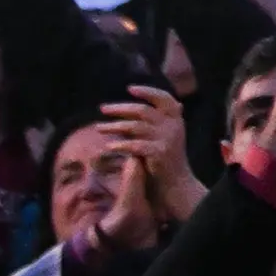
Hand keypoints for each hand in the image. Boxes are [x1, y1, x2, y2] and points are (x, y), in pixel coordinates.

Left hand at [98, 84, 204, 224]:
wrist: (176, 186)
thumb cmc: (165, 161)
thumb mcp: (164, 137)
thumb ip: (153, 122)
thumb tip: (129, 108)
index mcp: (176, 119)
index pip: (164, 98)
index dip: (147, 91)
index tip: (129, 89)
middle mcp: (173, 126)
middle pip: (143, 110)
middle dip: (120, 108)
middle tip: (102, 109)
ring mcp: (167, 138)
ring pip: (135, 126)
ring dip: (114, 126)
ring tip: (99, 128)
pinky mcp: (159, 152)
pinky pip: (135, 145)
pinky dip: (120, 145)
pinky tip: (108, 147)